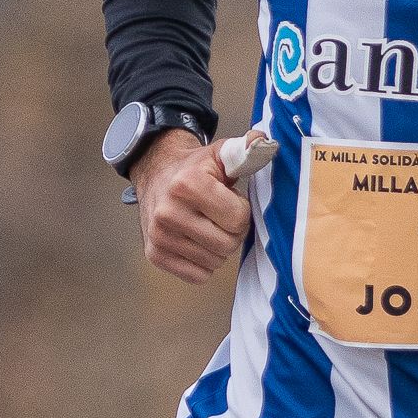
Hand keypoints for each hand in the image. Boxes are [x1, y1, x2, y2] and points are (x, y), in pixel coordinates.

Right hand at [133, 128, 253, 284]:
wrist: (156, 175)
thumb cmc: (195, 169)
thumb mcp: (219, 154)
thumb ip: (245, 150)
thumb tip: (263, 142)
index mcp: (187, 185)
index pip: (238, 219)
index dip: (241, 210)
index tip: (229, 200)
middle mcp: (168, 211)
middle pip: (228, 244)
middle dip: (232, 231)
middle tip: (220, 216)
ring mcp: (159, 235)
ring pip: (215, 262)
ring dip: (218, 248)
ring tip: (207, 226)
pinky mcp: (154, 254)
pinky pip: (198, 276)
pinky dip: (203, 263)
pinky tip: (196, 241)